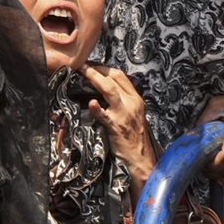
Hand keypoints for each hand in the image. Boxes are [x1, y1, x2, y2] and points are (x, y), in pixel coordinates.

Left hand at [85, 64, 156, 183]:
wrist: (141, 158)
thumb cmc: (136, 138)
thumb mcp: (134, 115)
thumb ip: (124, 102)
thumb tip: (106, 92)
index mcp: (136, 99)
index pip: (121, 76)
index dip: (105, 68)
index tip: (92, 65)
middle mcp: (131, 103)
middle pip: (114, 77)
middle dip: (97, 69)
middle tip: (83, 66)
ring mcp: (123, 114)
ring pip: (109, 89)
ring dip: (94, 78)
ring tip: (81, 72)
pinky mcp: (115, 126)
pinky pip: (104, 115)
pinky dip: (97, 108)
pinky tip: (91, 103)